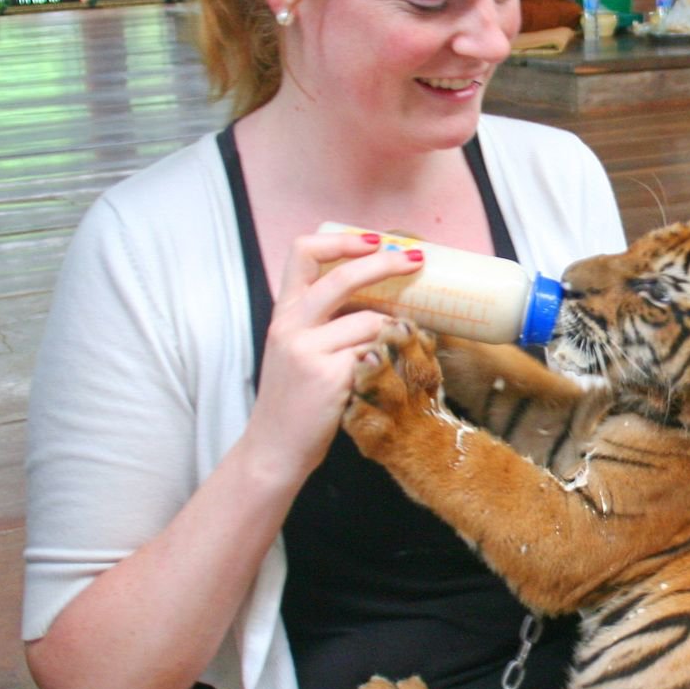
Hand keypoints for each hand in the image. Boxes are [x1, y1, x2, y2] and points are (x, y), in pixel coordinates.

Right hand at [237, 231, 423, 486]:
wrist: (273, 449)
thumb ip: (323, 322)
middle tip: (416, 260)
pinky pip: (374, 353)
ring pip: (370, 321)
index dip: (341, 240)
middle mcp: (291, 326)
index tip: (373, 239)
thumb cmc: (295, 400)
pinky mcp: (329, 377)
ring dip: (393, 328)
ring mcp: (308, 351)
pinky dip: (387, 358)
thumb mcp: (296, 350)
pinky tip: (386, 370)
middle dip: (386, 263)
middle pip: (343, 277)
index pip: (302, 253)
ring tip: (400, 342)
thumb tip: (378, 296)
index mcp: (283, 313)